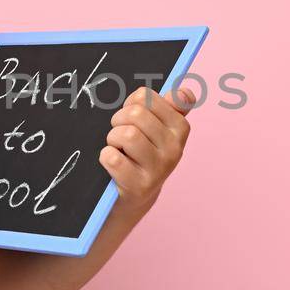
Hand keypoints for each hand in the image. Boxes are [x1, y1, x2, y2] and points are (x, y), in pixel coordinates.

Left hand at [99, 85, 194, 215]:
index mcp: (180, 127)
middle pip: (135, 113)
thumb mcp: (159, 128)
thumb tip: (183, 93)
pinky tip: (114, 164)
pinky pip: (113, 157)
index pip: (144, 96)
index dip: (130, 104)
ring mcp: (159, 169)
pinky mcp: (140, 186)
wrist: (135, 196)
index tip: (133, 118)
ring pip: (126, 134)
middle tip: (120, 136)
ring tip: (118, 149)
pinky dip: (106, 157)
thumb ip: (172, 105)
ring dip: (113, 139)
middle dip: (119, 121)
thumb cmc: (143, 154)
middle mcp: (174, 148)